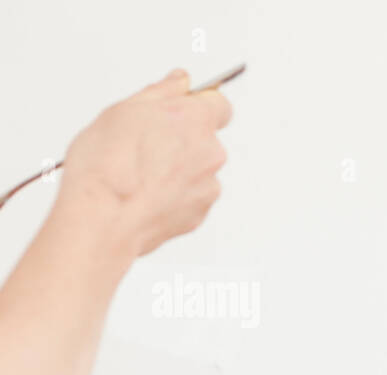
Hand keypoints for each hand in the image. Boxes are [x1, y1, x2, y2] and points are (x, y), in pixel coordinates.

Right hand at [56, 67, 231, 256]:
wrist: (105, 219)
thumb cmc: (108, 165)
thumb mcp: (123, 110)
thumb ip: (160, 93)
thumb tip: (180, 80)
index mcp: (195, 120)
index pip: (218, 104)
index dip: (199, 105)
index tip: (182, 108)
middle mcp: (211, 153)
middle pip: (205, 139)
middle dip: (181, 140)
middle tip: (143, 145)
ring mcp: (208, 186)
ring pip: (197, 170)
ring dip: (177, 169)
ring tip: (139, 175)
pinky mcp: (200, 213)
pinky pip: (190, 197)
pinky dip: (173, 195)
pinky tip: (145, 195)